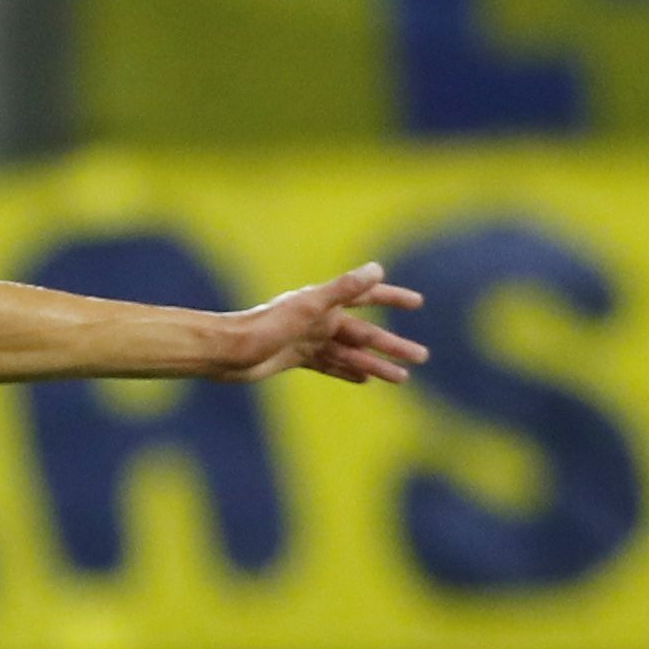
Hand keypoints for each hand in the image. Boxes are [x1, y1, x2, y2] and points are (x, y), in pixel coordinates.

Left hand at [218, 263, 428, 385]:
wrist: (226, 352)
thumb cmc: (264, 327)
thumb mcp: (309, 307)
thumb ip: (343, 289)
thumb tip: (378, 269)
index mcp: (325, 303)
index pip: (367, 296)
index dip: (393, 297)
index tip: (418, 303)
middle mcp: (319, 319)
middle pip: (365, 334)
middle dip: (393, 345)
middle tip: (422, 357)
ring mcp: (308, 340)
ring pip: (350, 353)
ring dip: (376, 364)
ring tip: (402, 378)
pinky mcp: (295, 358)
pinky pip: (329, 365)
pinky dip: (348, 371)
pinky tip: (366, 379)